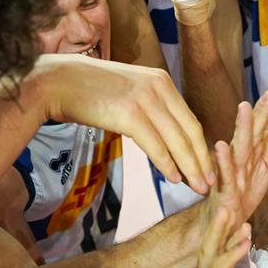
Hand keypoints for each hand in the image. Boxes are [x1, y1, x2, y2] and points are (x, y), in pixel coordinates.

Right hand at [37, 55, 214, 193]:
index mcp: (161, 80)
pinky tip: (174, 179)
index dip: (202, 146)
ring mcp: (145, 99)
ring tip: (199, 187)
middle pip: (190, 130)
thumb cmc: (87, 91)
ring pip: (177, 140)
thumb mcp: (128, 91)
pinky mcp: (129, 113)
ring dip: (190, 167)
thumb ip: (148, 107)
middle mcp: (159, 86)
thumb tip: (162, 134)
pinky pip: (155, 145)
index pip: (190, 119)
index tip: (209, 167)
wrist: (56, 82)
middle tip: (212, 183)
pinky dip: (168, 164)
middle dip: (203, 160)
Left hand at [178, 202, 251, 267]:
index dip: (230, 254)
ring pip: (216, 248)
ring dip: (225, 229)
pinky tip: (242, 230)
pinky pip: (224, 254)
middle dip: (218, 228)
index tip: (244, 239)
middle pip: (211, 249)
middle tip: (226, 205)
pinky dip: (232, 240)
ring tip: (236, 210)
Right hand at [201, 91, 267, 233]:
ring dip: (241, 128)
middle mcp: (240, 158)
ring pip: (239, 147)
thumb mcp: (262, 165)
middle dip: (260, 113)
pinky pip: (224, 174)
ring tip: (244, 107)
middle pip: (252, 131)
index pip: (262, 128)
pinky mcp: (225, 189)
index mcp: (250, 152)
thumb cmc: (242, 191)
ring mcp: (231, 172)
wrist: (224, 221)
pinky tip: (221, 146)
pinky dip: (222, 161)